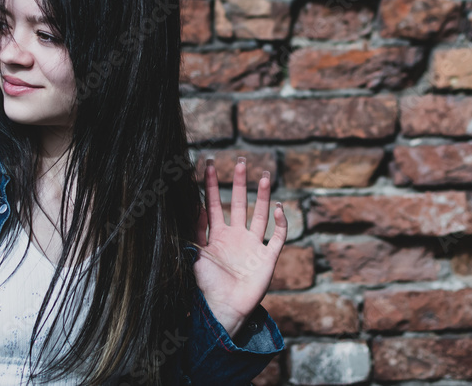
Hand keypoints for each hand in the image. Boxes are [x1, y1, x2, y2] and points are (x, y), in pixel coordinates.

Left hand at [193, 157, 287, 338]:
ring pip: (260, 215)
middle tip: (239, 161)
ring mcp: (253, 246)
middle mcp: (236, 237)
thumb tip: (191, 207)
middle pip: (239, 203)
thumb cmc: (206, 287)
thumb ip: (193, 232)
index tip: (208, 164)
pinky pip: (278, 237)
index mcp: (217, 236)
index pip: (213, 204)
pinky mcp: (267, 258)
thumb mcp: (195, 256)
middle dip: (239, 182)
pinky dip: (280, 222)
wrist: (223, 310)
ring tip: (264, 176)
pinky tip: (278, 208)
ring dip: (263, 196)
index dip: (211, 185)